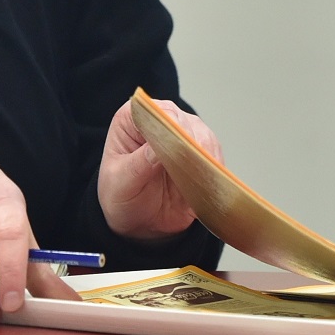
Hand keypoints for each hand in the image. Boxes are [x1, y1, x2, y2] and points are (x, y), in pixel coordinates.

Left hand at [98, 98, 224, 239]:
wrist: (135, 221)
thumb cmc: (120, 196)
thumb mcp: (120, 183)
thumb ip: (137, 165)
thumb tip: (157, 149)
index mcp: (133, 120)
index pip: (157, 113)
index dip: (170, 127)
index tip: (179, 146)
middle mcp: (161, 122)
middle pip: (186, 123)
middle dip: (192, 145)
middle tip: (195, 167)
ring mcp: (183, 137)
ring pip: (205, 139)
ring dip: (206, 159)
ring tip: (203, 180)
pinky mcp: (199, 155)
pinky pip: (214, 158)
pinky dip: (214, 170)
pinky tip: (210, 184)